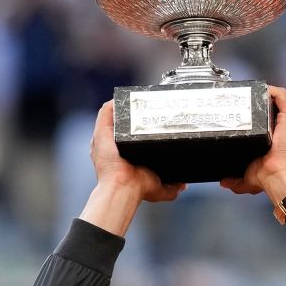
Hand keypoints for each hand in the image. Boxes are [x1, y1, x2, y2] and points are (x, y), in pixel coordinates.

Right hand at [80, 101, 183, 236]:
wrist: (125, 187)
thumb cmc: (138, 189)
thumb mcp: (159, 188)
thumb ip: (172, 188)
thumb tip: (183, 185)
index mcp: (123, 157)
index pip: (129, 139)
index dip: (138, 130)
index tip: (151, 122)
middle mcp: (113, 146)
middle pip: (121, 125)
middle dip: (132, 117)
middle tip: (147, 109)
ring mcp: (106, 138)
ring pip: (113, 116)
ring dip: (123, 107)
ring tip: (138, 100)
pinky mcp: (102, 131)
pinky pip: (106, 111)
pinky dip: (114, 103)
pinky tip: (124, 97)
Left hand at [220, 86, 285, 195]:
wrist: (278, 175)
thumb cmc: (270, 177)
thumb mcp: (251, 178)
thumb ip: (237, 180)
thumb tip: (225, 182)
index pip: (285, 119)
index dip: (274, 113)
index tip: (258, 113)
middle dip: (275, 100)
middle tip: (258, 103)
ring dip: (274, 94)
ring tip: (259, 95)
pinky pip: (284, 96)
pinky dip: (273, 91)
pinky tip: (262, 92)